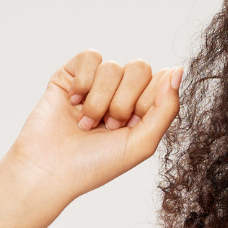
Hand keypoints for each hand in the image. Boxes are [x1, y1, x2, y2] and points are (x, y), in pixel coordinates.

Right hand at [4, 50, 182, 200]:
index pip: (161, 81)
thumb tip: (179, 70)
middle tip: (108, 125)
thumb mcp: (142, 143)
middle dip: (123, 101)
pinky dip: (83, 82)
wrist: (48, 170)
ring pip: (113, 66)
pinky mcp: (70, 75)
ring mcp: (95, 83)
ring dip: (99, 100)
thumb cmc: (95, 164)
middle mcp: (121, 93)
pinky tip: (72, 102)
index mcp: (142, 108)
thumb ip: (166, 107)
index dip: (146, 102)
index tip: (130, 125)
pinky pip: (90, 57)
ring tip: (86, 124)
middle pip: (139, 67)